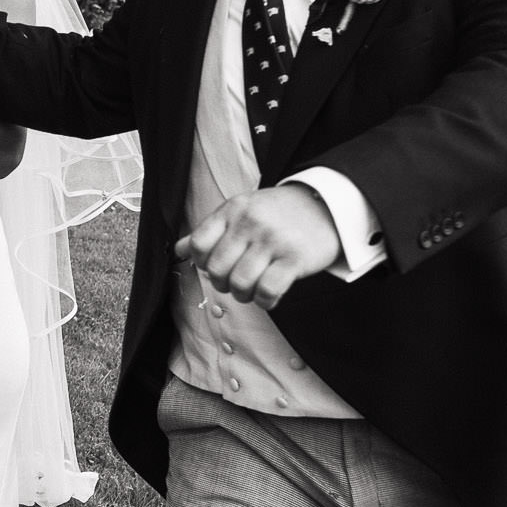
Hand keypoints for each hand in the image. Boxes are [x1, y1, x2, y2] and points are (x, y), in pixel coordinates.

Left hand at [173, 184, 342, 308]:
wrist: (327, 205)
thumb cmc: (278, 212)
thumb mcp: (242, 211)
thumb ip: (211, 230)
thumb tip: (179, 249)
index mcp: (233, 209)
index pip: (199, 244)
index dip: (202, 262)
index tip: (215, 265)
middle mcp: (250, 223)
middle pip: (217, 269)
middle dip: (222, 284)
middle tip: (235, 282)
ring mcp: (273, 240)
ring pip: (240, 284)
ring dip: (243, 295)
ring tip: (251, 290)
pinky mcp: (295, 258)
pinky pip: (267, 291)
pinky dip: (264, 302)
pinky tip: (268, 297)